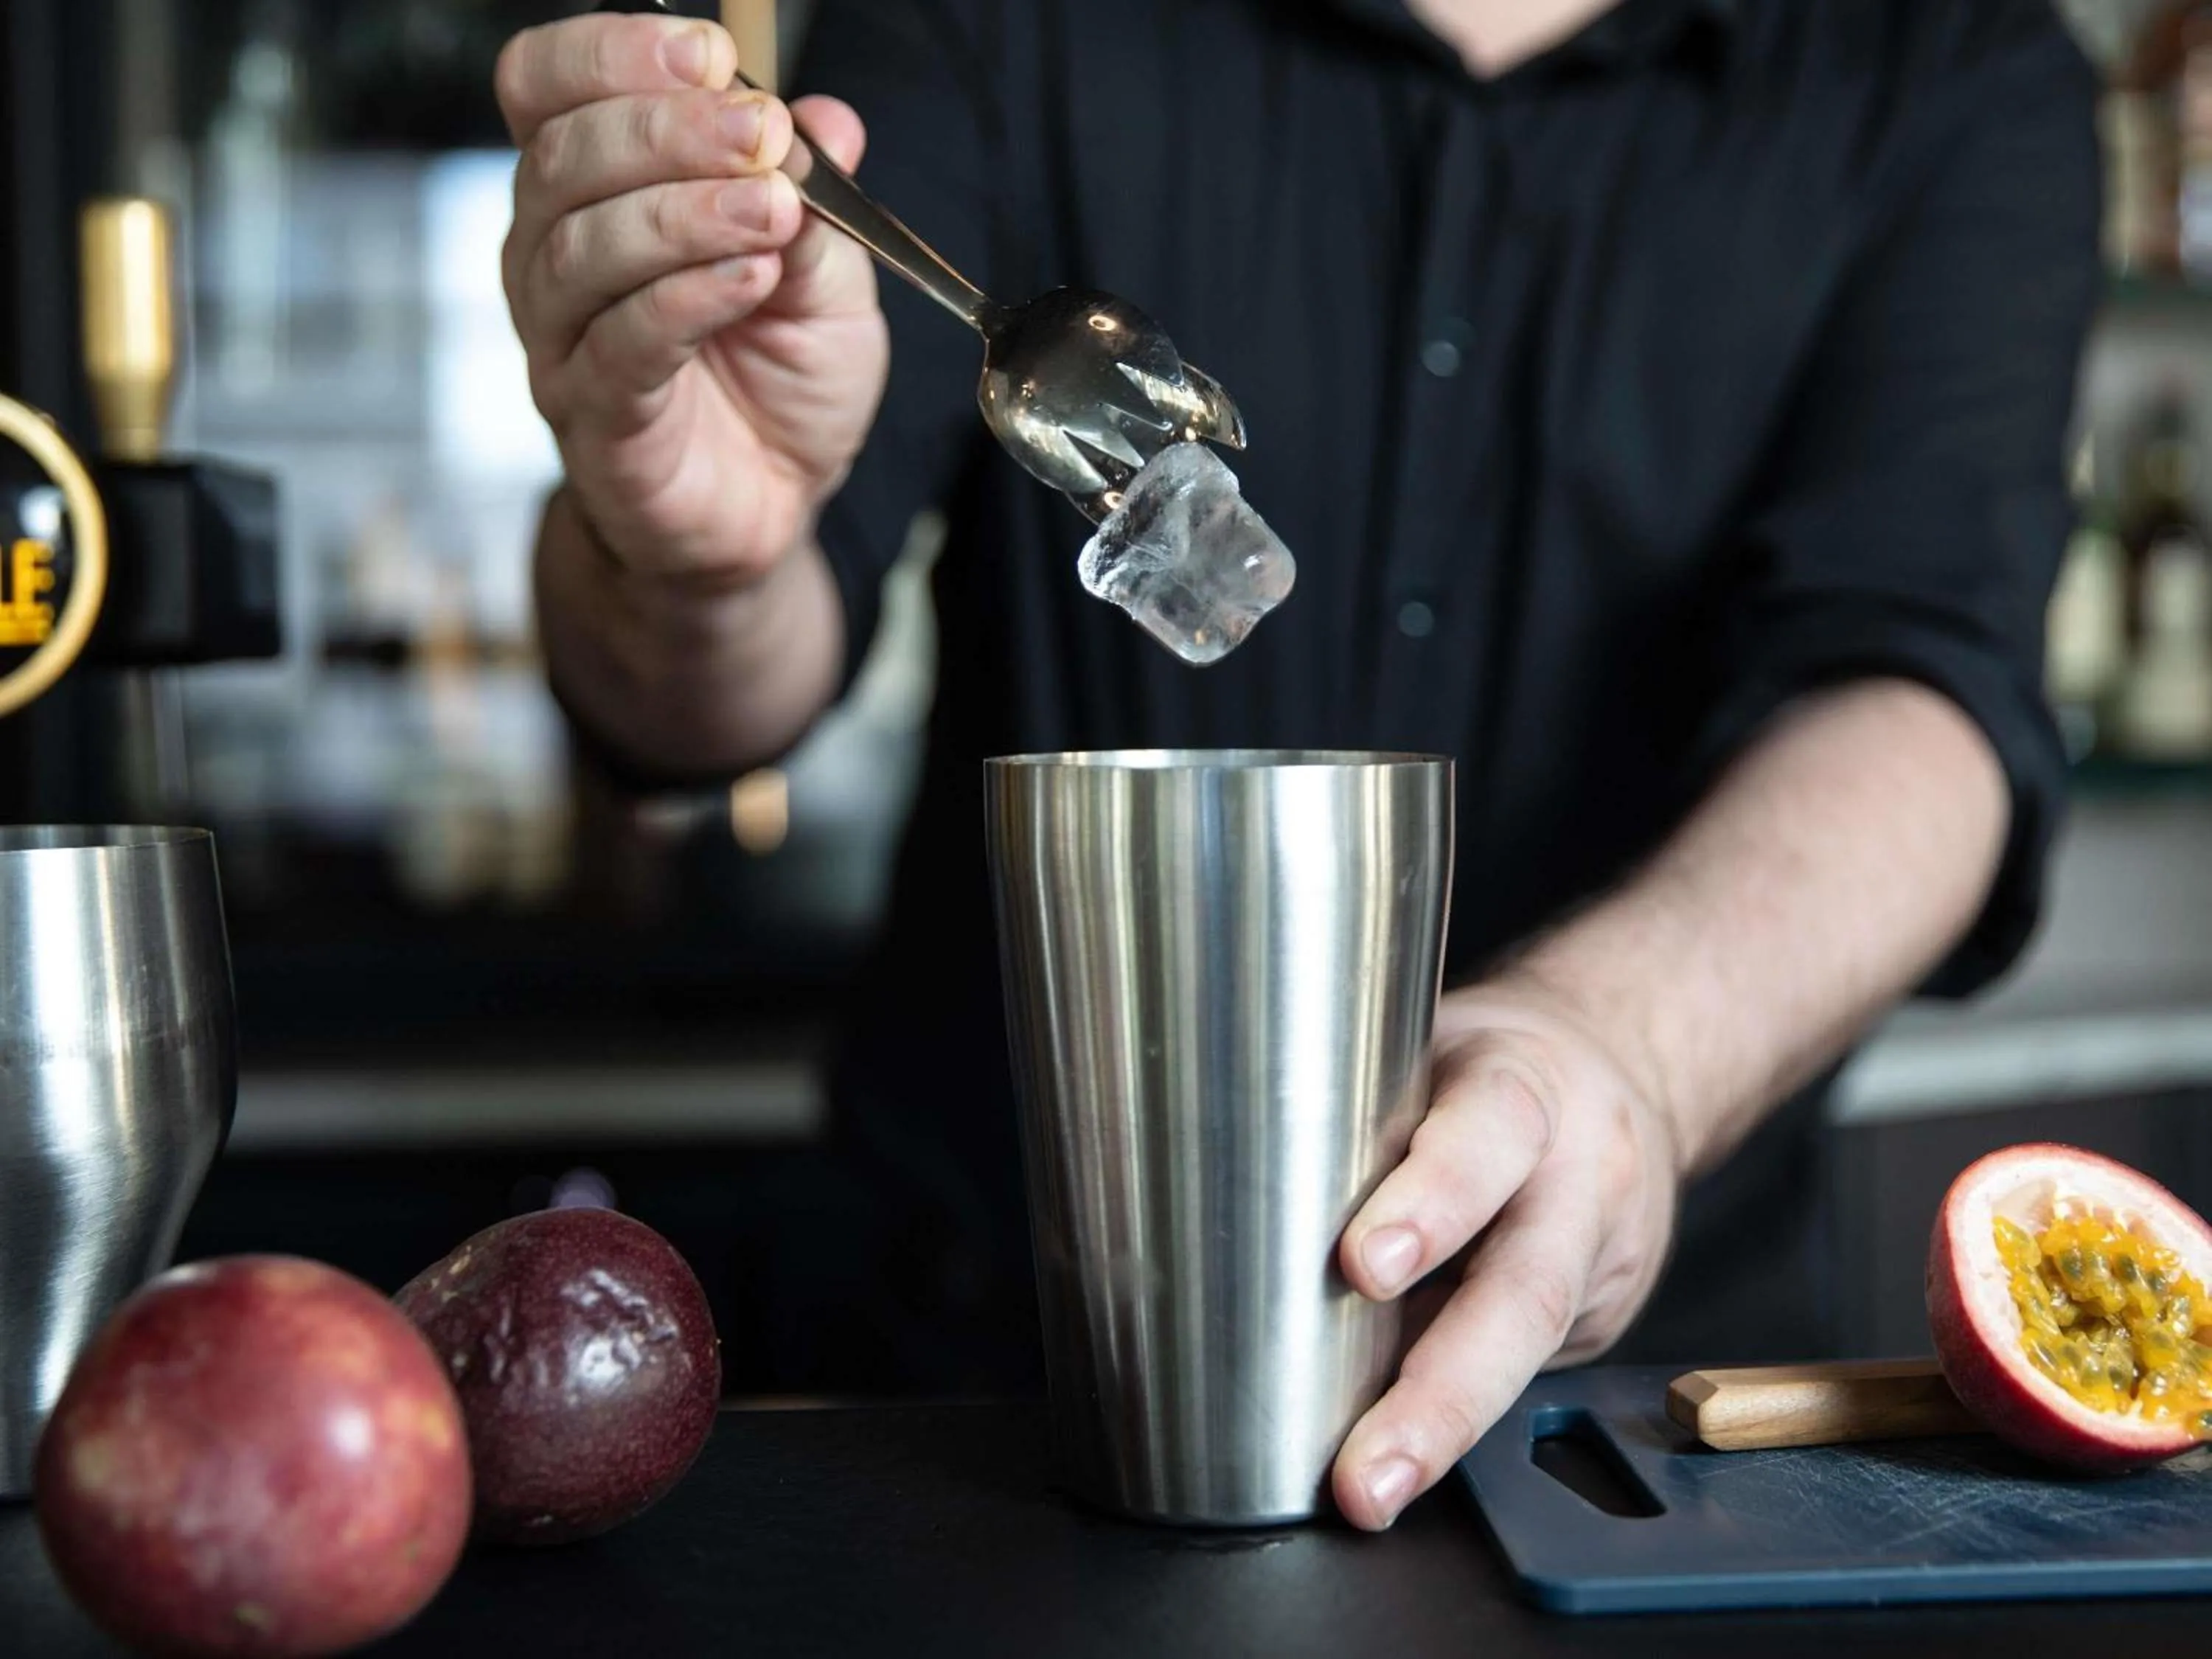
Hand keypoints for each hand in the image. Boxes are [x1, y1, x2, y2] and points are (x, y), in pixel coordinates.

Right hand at [495, 12, 887, 582]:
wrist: (771, 503)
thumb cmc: (780, 379)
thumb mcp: (826, 275)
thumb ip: (818, 198)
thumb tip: (827, 122)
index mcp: (593, 189)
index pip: (547, 87)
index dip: (612, 55)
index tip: (714, 56)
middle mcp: (553, 251)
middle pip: (565, 157)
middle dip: (670, 132)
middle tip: (760, 136)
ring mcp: (563, 337)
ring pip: (582, 248)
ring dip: (685, 215)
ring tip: (773, 214)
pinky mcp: (594, 414)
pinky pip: (621, 342)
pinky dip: (688, 298)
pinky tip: (749, 278)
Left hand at [1331, 972, 1683, 1529]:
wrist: (1623, 1065)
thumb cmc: (1484, 1067)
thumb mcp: (1424, 1050)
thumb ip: (1353, 1119)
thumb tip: (1220, 1213)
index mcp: (1521, 1089)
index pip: (1489, 1135)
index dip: (1433, 1201)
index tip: (1364, 1266)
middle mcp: (1575, 1179)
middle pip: (1526, 1291)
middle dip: (1441, 1391)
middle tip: (1368, 1467)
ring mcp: (1597, 1258)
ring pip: (1533, 1350)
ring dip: (1443, 1429)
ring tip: (1374, 1490)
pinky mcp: (1600, 1317)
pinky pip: (1530, 1368)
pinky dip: (1455, 1415)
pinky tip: (1396, 1458)